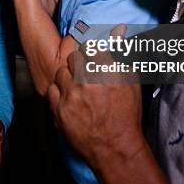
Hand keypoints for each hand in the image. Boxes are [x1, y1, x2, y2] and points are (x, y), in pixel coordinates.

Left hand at [47, 24, 143, 170]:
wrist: (114, 147)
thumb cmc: (125, 117)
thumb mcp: (131, 83)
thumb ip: (122, 58)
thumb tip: (118, 37)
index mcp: (105, 72)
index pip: (90, 46)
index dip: (91, 50)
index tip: (92, 54)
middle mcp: (86, 81)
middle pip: (73, 57)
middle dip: (79, 61)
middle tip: (85, 71)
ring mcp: (70, 95)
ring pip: (61, 72)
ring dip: (68, 76)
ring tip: (77, 86)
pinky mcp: (59, 109)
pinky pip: (52, 89)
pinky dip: (59, 91)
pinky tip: (69, 97)